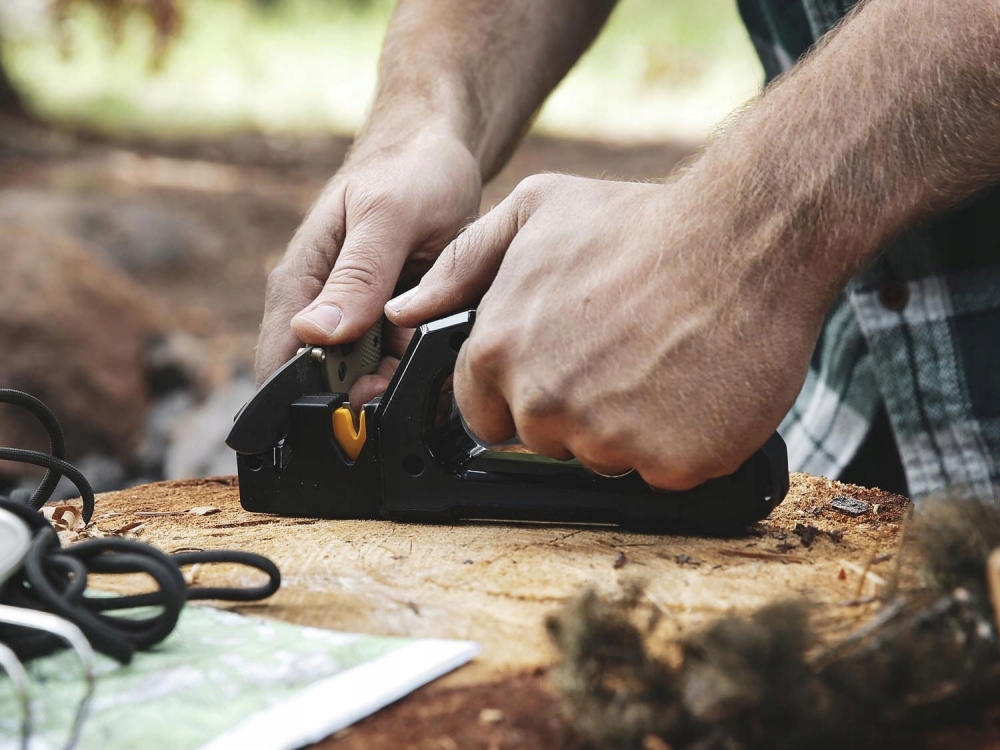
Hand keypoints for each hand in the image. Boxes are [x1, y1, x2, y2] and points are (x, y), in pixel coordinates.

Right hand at [256, 126, 481, 405]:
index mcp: (301, 283)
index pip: (280, 364)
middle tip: (409, 371)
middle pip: (329, 382)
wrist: (439, 151)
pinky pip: (401, 357)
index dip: (310, 400)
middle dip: (368, 392)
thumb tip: (315, 334)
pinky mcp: (389, 319)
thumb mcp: (387, 216)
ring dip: (401, 375)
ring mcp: (357, 316)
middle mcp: (322, 307)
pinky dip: (421, 357)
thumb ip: (357, 275)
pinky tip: (442, 333)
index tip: (358, 408)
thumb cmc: (408, 170)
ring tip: (431, 341)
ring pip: (370, 376)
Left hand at [387, 174, 825, 489]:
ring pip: (604, 458)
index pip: (485, 415)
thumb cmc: (642, 222)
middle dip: (574, 408)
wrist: (748, 238)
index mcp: (500, 352)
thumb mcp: (534, 213)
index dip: (520, 393)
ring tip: (663, 361)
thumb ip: (459, 266)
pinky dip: (681, 441)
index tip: (561, 367)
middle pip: (545, 438)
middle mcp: (544, 403)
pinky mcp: (671, 464)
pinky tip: (696, 387)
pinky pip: (663, 471)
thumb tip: (402, 310)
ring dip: (629, 426)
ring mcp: (608, 439)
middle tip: (623, 354)